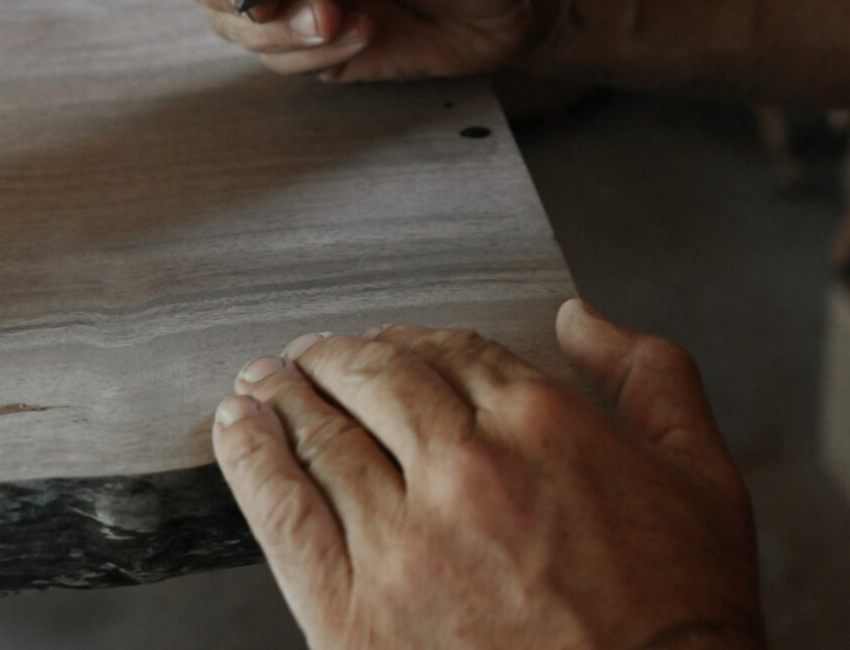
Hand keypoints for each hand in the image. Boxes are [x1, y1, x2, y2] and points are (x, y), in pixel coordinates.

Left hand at [212, 305, 764, 649]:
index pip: (451, 351)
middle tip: (311, 351)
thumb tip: (580, 318)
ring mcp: (405, 540)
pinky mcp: (355, 614)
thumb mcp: (701, 479)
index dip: (412, 342)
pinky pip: (285, 514)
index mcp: (541, 423)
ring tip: (262, 379)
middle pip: (377, 381)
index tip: (391, 346)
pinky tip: (236, 428)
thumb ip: (648, 376)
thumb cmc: (680, 620)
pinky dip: (252, 460)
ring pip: (324, 436)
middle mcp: (465, 467)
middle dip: (338, 356)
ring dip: (284, 394)